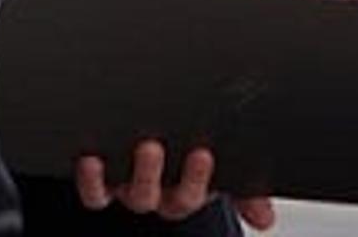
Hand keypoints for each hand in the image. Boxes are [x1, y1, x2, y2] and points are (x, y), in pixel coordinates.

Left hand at [74, 142, 275, 228]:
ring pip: (132, 194)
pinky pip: (95, 193)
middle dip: (156, 175)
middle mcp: (159, 192)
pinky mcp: (101, 183)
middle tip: (154, 147)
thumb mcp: (222, 168)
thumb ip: (246, 190)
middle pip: (159, 197)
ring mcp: (130, 188)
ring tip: (137, 147)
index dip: (197, 179)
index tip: (202, 154)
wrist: (150, 137)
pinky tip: (91, 159)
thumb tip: (266, 220)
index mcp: (188, 188)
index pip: (193, 194)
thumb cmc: (188, 150)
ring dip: (133, 176)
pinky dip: (91, 180)